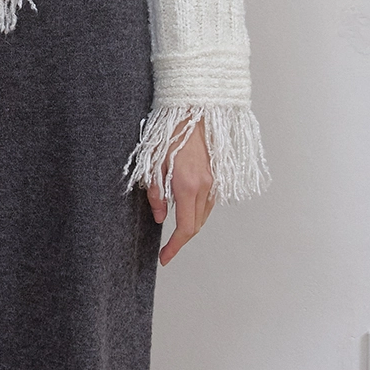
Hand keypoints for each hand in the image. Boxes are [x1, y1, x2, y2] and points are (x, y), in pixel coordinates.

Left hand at [146, 117, 215, 265]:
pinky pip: (209, 202)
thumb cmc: (169, 133)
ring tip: (175, 223)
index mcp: (187, 186)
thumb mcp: (153, 164)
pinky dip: (198, 210)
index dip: (175, 247)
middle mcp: (204, 187)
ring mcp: (213, 181)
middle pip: (197, 225)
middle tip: (167, 245)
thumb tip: (160, 217)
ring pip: (204, 214)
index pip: (185, 228)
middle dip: (182, 237)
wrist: (192, 111)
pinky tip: (187, 205)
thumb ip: (156, 194)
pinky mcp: (216, 175)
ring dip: (191, 223)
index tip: (165, 257)